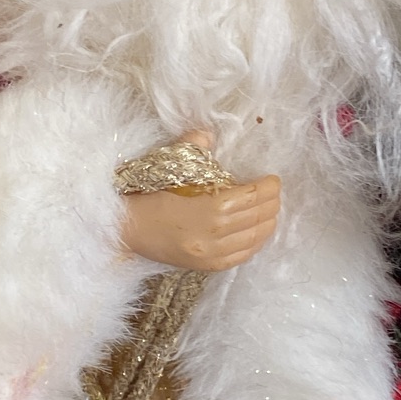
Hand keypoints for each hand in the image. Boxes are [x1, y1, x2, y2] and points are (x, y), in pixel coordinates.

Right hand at [120, 139, 280, 272]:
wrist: (125, 230)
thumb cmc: (146, 196)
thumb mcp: (167, 166)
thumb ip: (191, 145)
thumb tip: (209, 132)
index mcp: (207, 209)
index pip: (250, 198)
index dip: (267, 188)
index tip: (273, 179)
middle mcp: (213, 236)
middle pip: (256, 218)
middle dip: (271, 203)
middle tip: (274, 192)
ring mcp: (211, 255)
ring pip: (253, 239)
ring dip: (267, 223)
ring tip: (271, 210)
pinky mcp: (207, 266)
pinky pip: (242, 256)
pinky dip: (255, 242)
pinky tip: (258, 232)